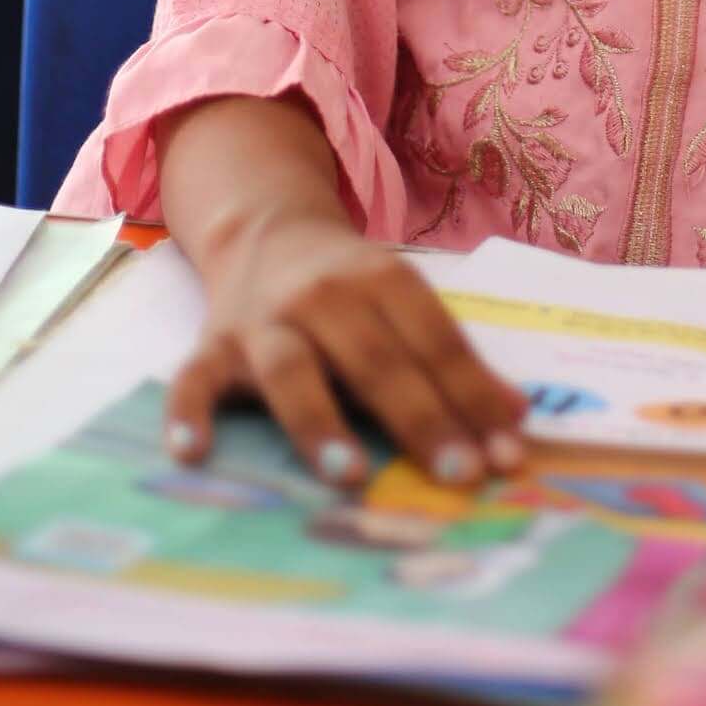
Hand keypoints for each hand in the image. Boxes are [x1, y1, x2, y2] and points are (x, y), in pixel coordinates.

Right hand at [164, 210, 529, 490]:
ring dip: (320, 423)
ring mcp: (262, 321)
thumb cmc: (349, 289)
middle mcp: (322, 295)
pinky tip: (194, 454)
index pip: (434, 342)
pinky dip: (189, 414)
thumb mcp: (404, 305)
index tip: (507, 454)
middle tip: (459, 474)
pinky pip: (194, 381)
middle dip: (420, 419)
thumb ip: (452, 361)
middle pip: (374, 360)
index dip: (472, 397)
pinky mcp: (210, 346)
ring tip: (351, 476)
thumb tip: (517, 422)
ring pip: (291, 370)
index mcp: (382, 280)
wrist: (263, 230)